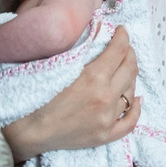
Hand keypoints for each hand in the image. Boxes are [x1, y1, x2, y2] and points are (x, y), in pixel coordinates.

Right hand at [4, 29, 138, 160]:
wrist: (29, 130)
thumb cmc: (38, 95)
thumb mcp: (59, 66)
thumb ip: (80, 52)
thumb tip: (95, 34)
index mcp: (94, 77)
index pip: (119, 51)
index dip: (123, 37)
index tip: (122, 31)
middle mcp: (106, 97)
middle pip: (129, 69)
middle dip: (130, 53)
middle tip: (125, 47)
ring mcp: (108, 118)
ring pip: (131, 92)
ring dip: (130, 77)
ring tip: (125, 70)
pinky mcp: (106, 135)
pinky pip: (130, 122)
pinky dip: (136, 109)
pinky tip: (136, 99)